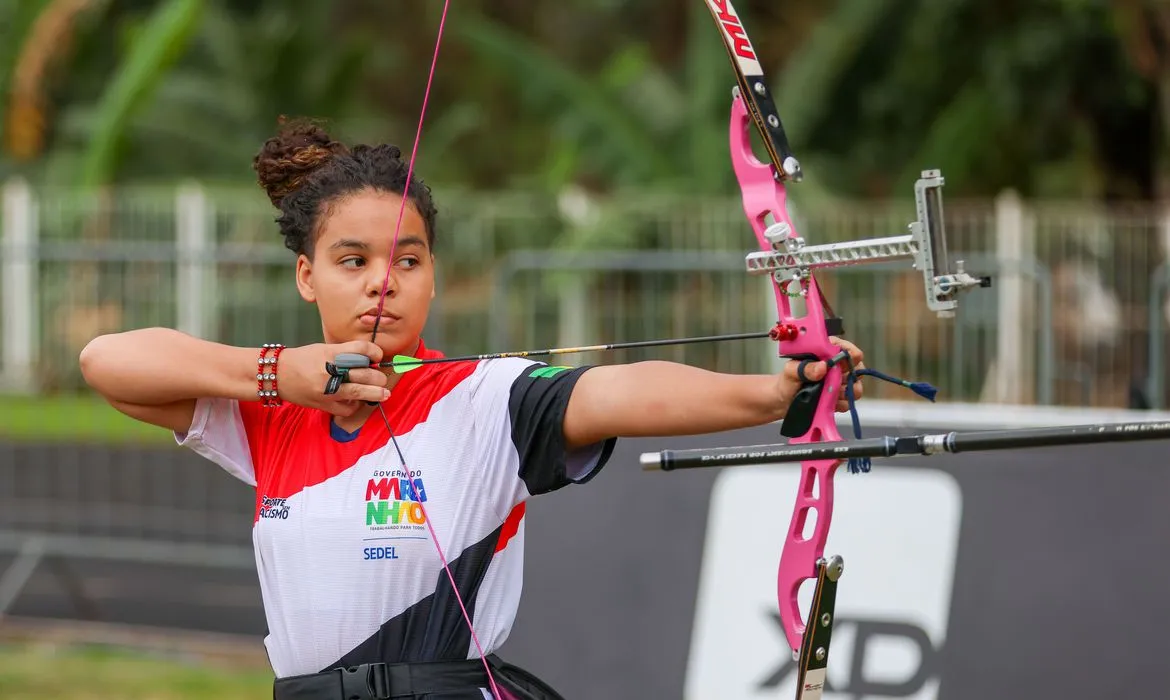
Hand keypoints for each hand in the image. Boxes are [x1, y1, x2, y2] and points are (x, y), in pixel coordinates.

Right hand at [276, 341, 390, 415]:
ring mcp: (327, 390)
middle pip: (365, 373)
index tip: (378, 356)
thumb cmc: (302, 359)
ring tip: (385, 394)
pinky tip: (356, 401)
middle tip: (382, 378)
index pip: (362, 349)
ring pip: (359, 392)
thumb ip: (345, 353)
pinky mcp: (323, 404)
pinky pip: (346, 409)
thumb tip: (369, 361)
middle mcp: (330, 371)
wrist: (277, 374)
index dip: (375, 352)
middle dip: (378, 377)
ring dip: (376, 393)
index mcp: (331, 353)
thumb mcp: (324, 349)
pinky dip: (354, 406)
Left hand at [778, 336, 865, 413]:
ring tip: (828, 393)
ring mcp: (839, 383)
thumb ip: (805, 368)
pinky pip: (848, 402)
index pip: (846, 348)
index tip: (842, 364)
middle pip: (857, 367)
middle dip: (849, 376)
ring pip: (855, 387)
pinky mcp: (838, 398)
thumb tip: (823, 366)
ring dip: (844, 392)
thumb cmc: (786, 381)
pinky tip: (826, 402)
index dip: (848, 355)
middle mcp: (836, 366)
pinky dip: (838, 404)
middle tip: (835, 381)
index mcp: (826, 352)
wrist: (782, 401)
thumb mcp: (791, 371)